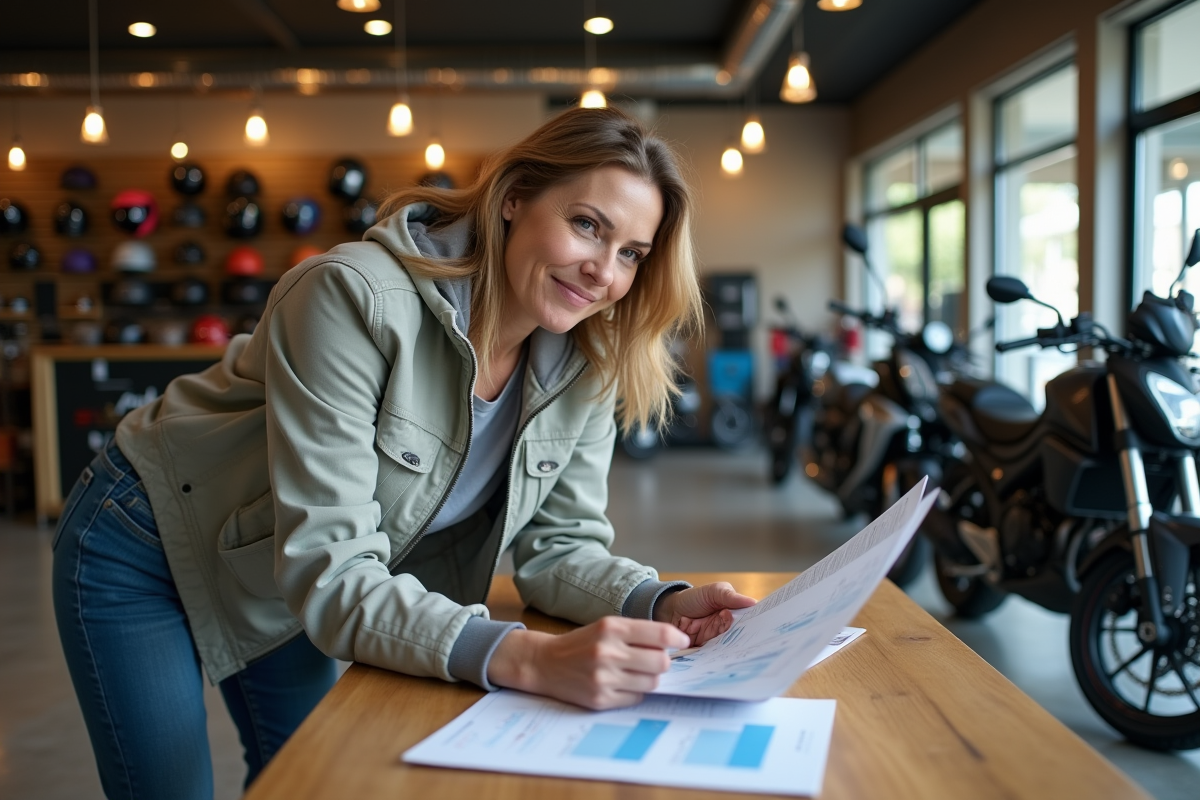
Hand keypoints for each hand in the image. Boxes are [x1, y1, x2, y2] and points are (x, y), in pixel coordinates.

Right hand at [487, 618, 687, 709]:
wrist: (544, 663)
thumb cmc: (580, 643)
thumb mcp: (605, 627)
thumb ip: (636, 633)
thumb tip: (673, 643)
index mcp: (611, 628)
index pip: (659, 633)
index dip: (677, 638)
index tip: (683, 642)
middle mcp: (607, 652)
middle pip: (660, 662)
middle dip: (663, 661)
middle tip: (654, 659)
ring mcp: (604, 678)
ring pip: (652, 683)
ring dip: (649, 678)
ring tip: (635, 672)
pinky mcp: (600, 699)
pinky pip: (636, 698)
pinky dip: (634, 692)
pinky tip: (621, 684)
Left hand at [653, 583, 756, 646]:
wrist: (670, 611)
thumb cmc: (693, 598)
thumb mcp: (714, 592)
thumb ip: (731, 597)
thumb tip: (753, 602)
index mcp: (733, 612)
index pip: (749, 620)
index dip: (755, 624)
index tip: (763, 628)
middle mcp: (728, 627)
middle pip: (741, 635)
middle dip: (745, 638)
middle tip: (748, 639)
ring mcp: (717, 639)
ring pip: (729, 646)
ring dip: (731, 647)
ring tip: (733, 646)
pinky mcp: (707, 650)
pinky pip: (715, 654)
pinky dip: (717, 656)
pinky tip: (720, 656)